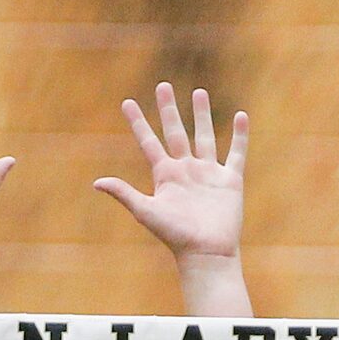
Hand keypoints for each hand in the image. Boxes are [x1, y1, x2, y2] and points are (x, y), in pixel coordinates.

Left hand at [95, 82, 245, 264]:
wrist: (206, 253)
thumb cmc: (175, 236)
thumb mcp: (146, 212)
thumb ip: (124, 194)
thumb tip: (96, 182)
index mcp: (165, 175)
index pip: (148, 142)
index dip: (137, 123)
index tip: (127, 102)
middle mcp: (186, 170)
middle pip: (176, 132)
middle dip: (169, 110)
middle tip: (163, 86)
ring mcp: (208, 173)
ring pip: (205, 136)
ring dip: (202, 115)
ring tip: (200, 92)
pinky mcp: (230, 180)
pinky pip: (236, 153)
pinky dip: (240, 136)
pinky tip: (241, 117)